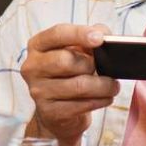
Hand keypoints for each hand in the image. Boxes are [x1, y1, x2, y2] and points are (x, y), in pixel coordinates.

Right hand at [20, 23, 118, 142]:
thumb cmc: (69, 75)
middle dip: (92, 65)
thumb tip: (103, 34)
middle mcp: (32, 67)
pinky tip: (105, 98)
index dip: (79, 34)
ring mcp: (38, 90)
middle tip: (106, 70)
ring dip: (103, 86)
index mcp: (37, 46)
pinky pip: (81, 105)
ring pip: (78, 85)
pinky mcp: (48, 111)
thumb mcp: (76, 52)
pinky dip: (100, 100)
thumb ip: (88, 39)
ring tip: (113, 86)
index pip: (57, 34)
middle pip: (66, 60)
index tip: (100, 38)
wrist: (56, 111)